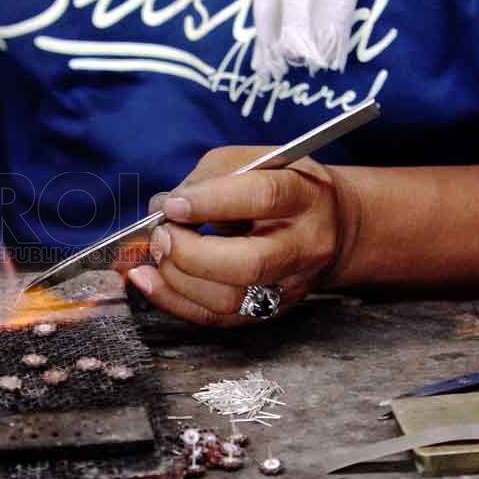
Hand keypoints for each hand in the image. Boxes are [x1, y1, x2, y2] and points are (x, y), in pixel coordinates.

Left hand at [128, 146, 355, 326]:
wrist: (329, 225)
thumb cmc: (281, 185)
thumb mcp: (252, 160)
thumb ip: (206, 177)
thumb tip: (161, 207)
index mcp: (304, 195)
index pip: (262, 197)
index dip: (211, 201)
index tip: (172, 204)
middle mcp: (303, 245)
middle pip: (248, 263)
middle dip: (190, 252)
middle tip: (161, 235)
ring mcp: (288, 284)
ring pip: (228, 299)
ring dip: (177, 279)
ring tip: (156, 253)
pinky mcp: (267, 310)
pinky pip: (216, 318)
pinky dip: (174, 301)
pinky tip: (149, 280)